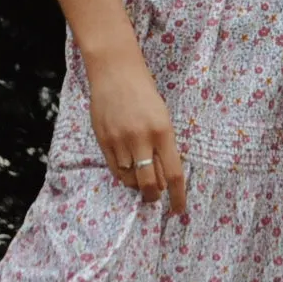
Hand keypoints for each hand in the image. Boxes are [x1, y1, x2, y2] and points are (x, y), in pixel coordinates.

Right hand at [86, 46, 187, 213]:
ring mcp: (121, 141)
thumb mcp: (162, 116)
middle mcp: (142, 138)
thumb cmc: (144, 93)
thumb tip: (164, 177)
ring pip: (131, 180)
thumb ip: (163, 145)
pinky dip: (124, 177)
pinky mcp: (104, 140)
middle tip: (156, 197)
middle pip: (151, 183)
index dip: (178, 197)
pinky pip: (115, 170)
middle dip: (155, 196)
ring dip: (138, 184)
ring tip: (141, 178)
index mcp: (163, 131)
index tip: (178, 210)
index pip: (174, 174)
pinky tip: (128, 173)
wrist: (116, 72)